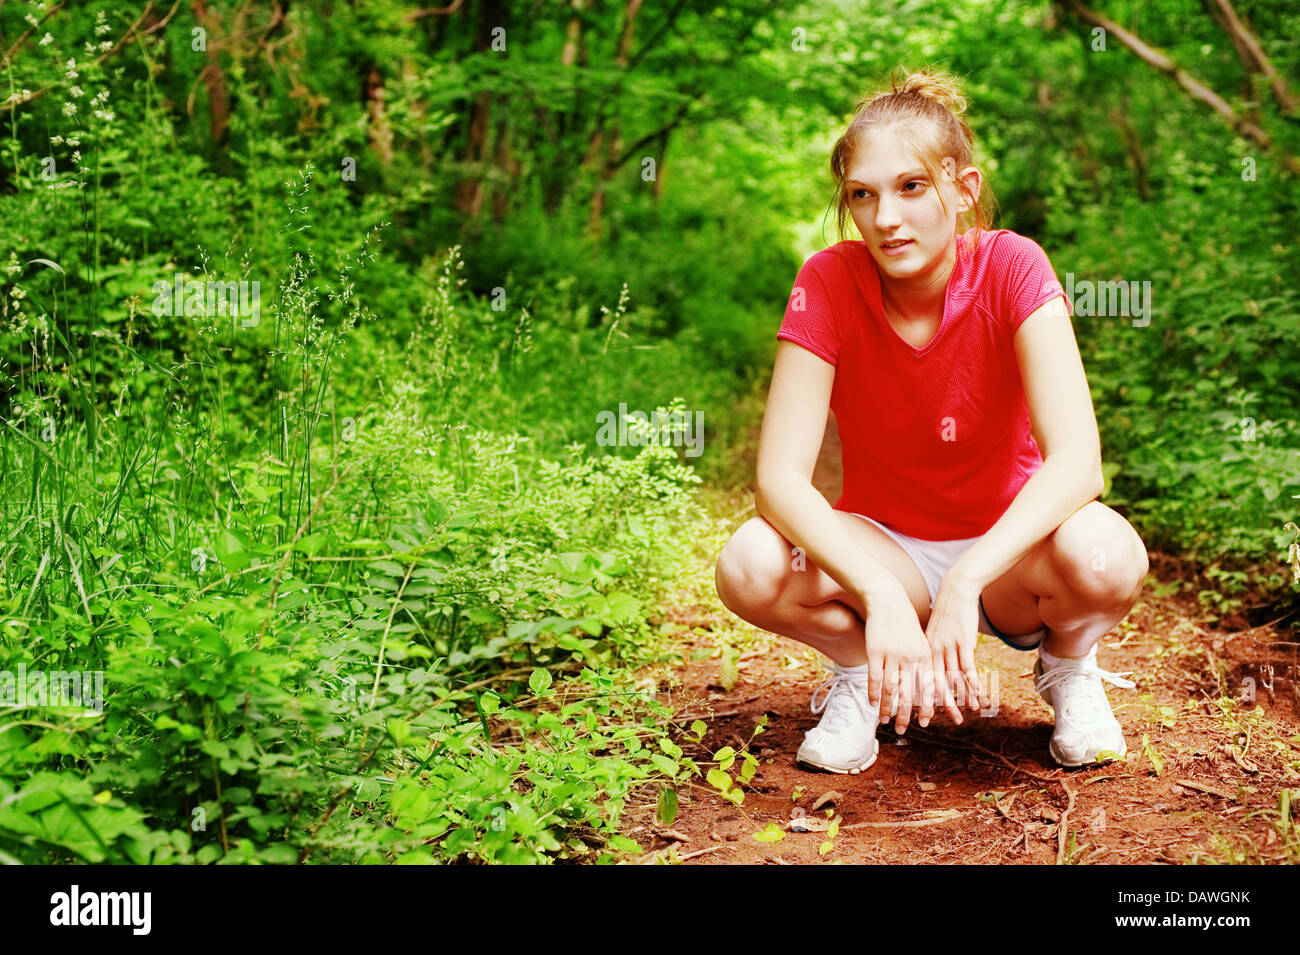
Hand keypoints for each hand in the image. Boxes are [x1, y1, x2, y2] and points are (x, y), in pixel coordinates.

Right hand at [862, 588, 935, 734]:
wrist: (888, 600)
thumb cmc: (905, 623)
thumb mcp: (920, 641)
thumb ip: (922, 663)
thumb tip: (926, 686)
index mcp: (924, 656)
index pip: (927, 687)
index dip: (927, 706)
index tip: (925, 722)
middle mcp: (910, 658)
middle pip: (909, 692)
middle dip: (907, 714)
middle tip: (904, 730)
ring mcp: (892, 655)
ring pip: (890, 688)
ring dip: (887, 707)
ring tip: (885, 720)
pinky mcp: (875, 651)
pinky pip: (874, 677)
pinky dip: (873, 692)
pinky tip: (872, 703)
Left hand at [924, 578, 989, 724]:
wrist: (956, 591)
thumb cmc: (946, 613)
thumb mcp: (934, 632)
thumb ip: (932, 650)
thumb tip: (932, 666)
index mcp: (924, 650)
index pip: (922, 680)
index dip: (923, 700)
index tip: (924, 716)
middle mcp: (934, 651)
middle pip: (936, 683)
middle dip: (940, 705)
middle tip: (940, 722)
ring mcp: (949, 647)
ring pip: (953, 679)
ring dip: (961, 698)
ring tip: (965, 714)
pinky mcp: (964, 642)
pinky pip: (968, 668)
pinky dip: (973, 683)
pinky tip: (977, 696)